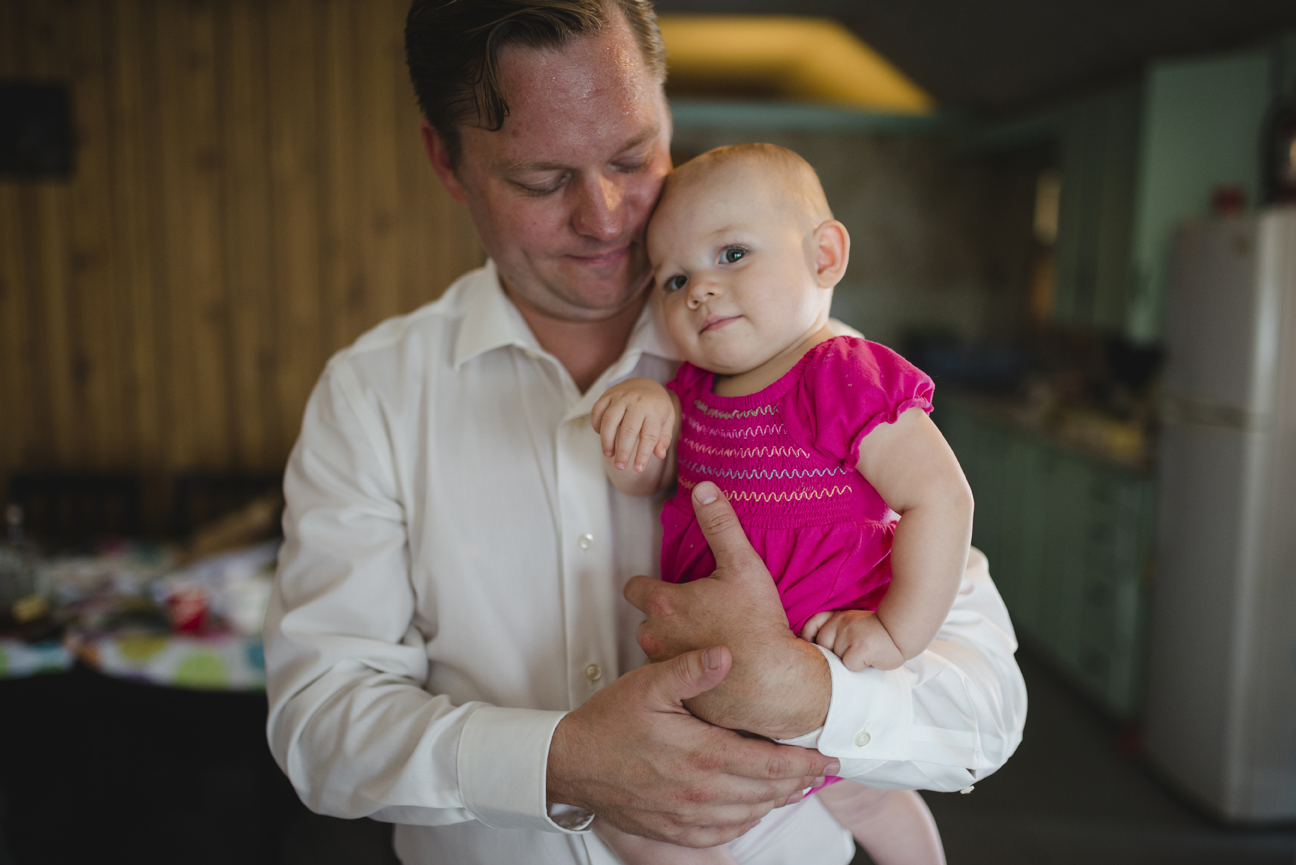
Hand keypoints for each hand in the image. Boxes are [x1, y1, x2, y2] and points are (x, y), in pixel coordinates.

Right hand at [547, 646, 837, 846]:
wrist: (570, 763)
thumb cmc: (609, 720)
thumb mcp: (648, 683)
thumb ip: (690, 669)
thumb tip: (727, 654)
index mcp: (700, 754)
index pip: (770, 764)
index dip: (805, 763)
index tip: (829, 758)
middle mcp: (699, 792)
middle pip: (766, 793)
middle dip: (798, 782)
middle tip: (819, 770)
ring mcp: (685, 816)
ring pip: (748, 816)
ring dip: (775, 802)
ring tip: (793, 786)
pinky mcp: (672, 830)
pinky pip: (721, 835)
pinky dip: (744, 823)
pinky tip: (751, 809)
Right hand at [591, 378, 675, 471]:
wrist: (645, 383)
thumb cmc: (657, 407)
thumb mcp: (667, 420)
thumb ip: (664, 437)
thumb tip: (660, 455)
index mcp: (655, 409)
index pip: (649, 436)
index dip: (643, 454)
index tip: (638, 469)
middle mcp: (637, 402)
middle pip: (628, 430)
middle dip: (623, 451)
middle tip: (620, 466)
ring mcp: (621, 396)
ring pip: (609, 420)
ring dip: (606, 440)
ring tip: (609, 454)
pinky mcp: (608, 394)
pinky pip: (597, 410)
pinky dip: (596, 425)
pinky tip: (600, 435)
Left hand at [624, 482, 830, 738]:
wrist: (776, 684)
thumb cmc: (758, 624)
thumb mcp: (742, 565)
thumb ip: (720, 524)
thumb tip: (704, 489)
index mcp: (663, 605)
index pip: (634, 588)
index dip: (649, 585)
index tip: (670, 586)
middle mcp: (654, 639)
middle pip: (646, 621)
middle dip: (665, 616)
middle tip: (697, 612)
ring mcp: (665, 671)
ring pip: (660, 651)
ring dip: (676, 645)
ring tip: (708, 639)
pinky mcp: (681, 695)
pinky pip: (677, 678)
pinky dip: (690, 671)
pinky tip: (716, 666)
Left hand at [801, 609, 904, 671]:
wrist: (902, 633)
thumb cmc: (876, 633)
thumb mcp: (852, 623)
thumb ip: (834, 628)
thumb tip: (808, 643)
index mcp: (838, 616)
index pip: (812, 623)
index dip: (808, 636)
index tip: (811, 644)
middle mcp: (841, 622)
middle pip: (822, 645)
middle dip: (834, 654)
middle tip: (853, 651)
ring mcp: (850, 633)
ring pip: (835, 658)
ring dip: (848, 661)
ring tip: (863, 654)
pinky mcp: (860, 647)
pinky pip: (849, 665)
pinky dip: (859, 666)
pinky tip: (870, 659)